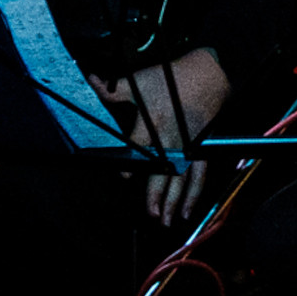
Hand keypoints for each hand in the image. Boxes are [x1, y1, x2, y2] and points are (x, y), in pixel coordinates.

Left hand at [90, 46, 229, 225]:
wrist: (206, 75)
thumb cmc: (170, 78)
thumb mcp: (140, 80)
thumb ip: (114, 90)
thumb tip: (90, 81)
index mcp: (153, 120)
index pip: (141, 144)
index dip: (134, 161)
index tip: (126, 176)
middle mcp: (171, 136)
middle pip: (165, 169)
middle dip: (157, 191)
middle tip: (151, 212)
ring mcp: (188, 145)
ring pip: (182, 177)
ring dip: (174, 199)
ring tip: (165, 220)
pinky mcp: (199, 148)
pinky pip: (198, 175)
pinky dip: (193, 194)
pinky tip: (185, 212)